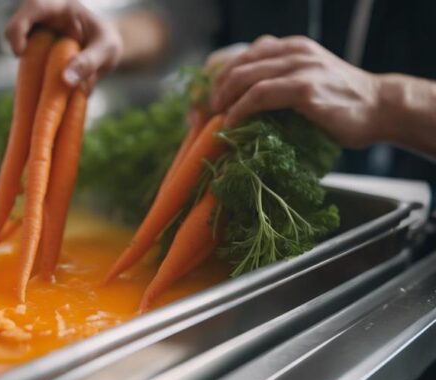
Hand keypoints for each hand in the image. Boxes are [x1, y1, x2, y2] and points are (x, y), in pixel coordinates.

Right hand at [5, 0, 122, 92]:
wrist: (105, 46)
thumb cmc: (107, 40)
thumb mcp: (106, 50)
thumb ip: (89, 62)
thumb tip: (66, 80)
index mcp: (61, 5)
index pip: (34, 6)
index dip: (19, 27)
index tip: (20, 52)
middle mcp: (44, 17)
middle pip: (15, 27)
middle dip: (17, 49)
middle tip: (32, 72)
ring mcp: (36, 34)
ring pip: (18, 49)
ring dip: (29, 70)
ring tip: (50, 84)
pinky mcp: (35, 50)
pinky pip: (27, 64)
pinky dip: (34, 79)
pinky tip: (51, 89)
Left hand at [210, 35, 382, 147]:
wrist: (380, 108)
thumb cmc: (342, 102)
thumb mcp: (309, 79)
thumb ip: (281, 80)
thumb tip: (243, 101)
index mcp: (293, 47)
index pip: (245, 54)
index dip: (222, 76)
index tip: (213, 97)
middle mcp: (295, 51)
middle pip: (238, 65)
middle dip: (217, 89)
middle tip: (210, 110)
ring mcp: (300, 68)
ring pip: (244, 77)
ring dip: (224, 99)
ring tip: (217, 116)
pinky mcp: (304, 88)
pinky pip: (258, 95)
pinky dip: (239, 110)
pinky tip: (231, 122)